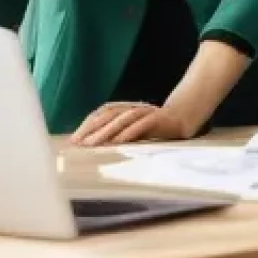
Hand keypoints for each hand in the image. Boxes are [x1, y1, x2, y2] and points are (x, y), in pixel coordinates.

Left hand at [68, 102, 194, 146]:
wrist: (184, 118)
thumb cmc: (155, 127)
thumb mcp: (134, 131)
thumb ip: (119, 135)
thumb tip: (95, 148)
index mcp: (125, 110)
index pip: (101, 113)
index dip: (87, 125)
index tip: (73, 141)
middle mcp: (133, 108)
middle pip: (108, 115)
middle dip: (91, 129)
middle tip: (78, 144)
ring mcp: (145, 112)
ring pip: (122, 119)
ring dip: (106, 131)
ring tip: (93, 144)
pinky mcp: (158, 118)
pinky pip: (141, 124)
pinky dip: (129, 132)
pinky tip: (118, 141)